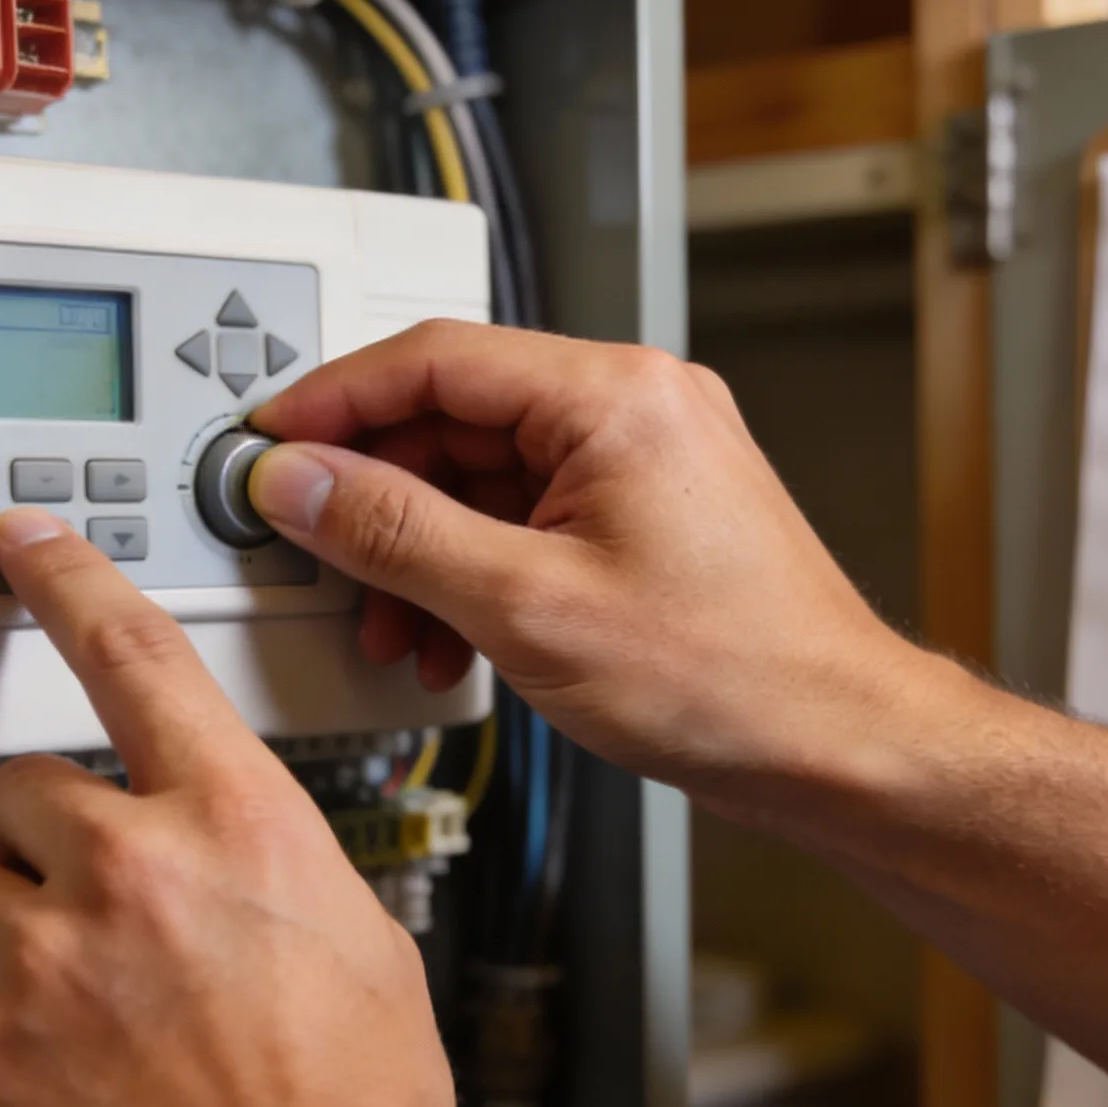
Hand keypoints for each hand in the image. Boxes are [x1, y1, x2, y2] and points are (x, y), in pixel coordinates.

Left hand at [0, 509, 622, 1106]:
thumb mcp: (358, 942)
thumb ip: (271, 866)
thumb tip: (236, 856)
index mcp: (237, 824)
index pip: (134, 657)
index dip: (69, 583)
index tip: (23, 544)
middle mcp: (132, 870)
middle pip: (18, 787)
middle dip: (42, 841)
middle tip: (89, 915)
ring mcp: (45, 961)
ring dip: (7, 942)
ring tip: (78, 1018)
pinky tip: (48, 1080)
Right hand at [247, 321, 936, 817]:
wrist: (839, 748)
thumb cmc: (733, 679)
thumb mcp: (525, 606)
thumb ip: (396, 533)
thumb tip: (301, 482)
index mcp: (613, 395)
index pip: (431, 357)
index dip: (332, 400)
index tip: (267, 443)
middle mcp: (633, 406)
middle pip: (452, 415)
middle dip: (374, 495)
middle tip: (313, 548)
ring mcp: (643, 460)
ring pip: (482, 475)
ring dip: (418, 546)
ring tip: (388, 620)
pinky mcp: (643, 515)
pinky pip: (524, 516)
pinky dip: (471, 568)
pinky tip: (447, 633)